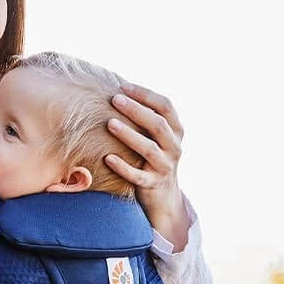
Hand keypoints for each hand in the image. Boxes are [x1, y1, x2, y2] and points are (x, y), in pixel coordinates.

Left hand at [105, 82, 189, 250]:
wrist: (164, 196)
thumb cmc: (153, 157)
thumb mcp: (156, 136)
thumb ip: (146, 117)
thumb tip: (119, 89)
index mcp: (176, 131)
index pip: (165, 106)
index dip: (146, 95)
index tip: (124, 87)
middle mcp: (174, 147)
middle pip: (158, 124)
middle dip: (136, 110)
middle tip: (114, 99)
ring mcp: (165, 167)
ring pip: (148, 149)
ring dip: (129, 135)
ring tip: (109, 123)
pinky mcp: (152, 184)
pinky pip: (138, 176)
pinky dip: (123, 167)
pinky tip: (108, 158)